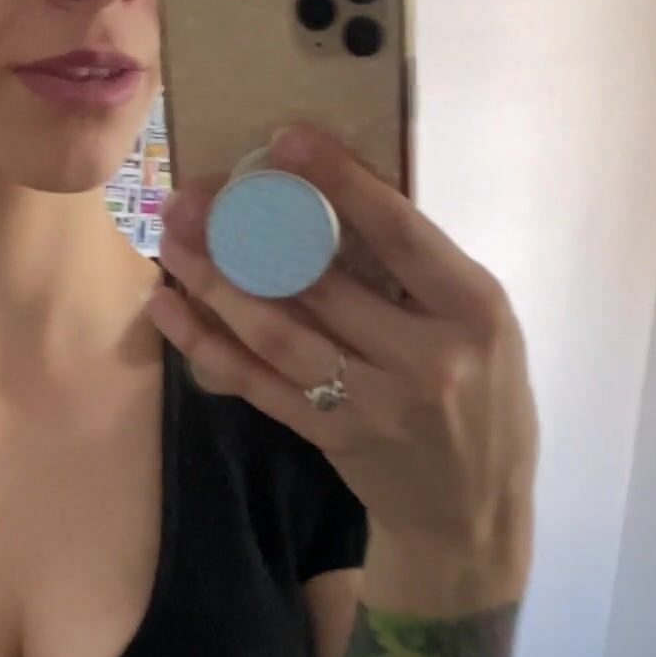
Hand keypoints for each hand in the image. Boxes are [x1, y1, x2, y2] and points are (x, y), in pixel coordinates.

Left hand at [152, 125, 539, 589]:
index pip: (399, 233)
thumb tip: (336, 198)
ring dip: (216, 282)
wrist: (473, 515)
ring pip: (277, 333)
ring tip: (173, 240)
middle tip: (194, 193)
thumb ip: (423, 273)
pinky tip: (170, 308)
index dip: (338, 183)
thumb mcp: (482, 326)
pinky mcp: (330, 438)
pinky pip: (257, 384)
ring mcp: (373, 404)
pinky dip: (207, 344)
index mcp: (473, 312)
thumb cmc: (484, 402)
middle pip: (322, 281)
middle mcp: (424, 358)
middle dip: (250, 231)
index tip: (284, 141)